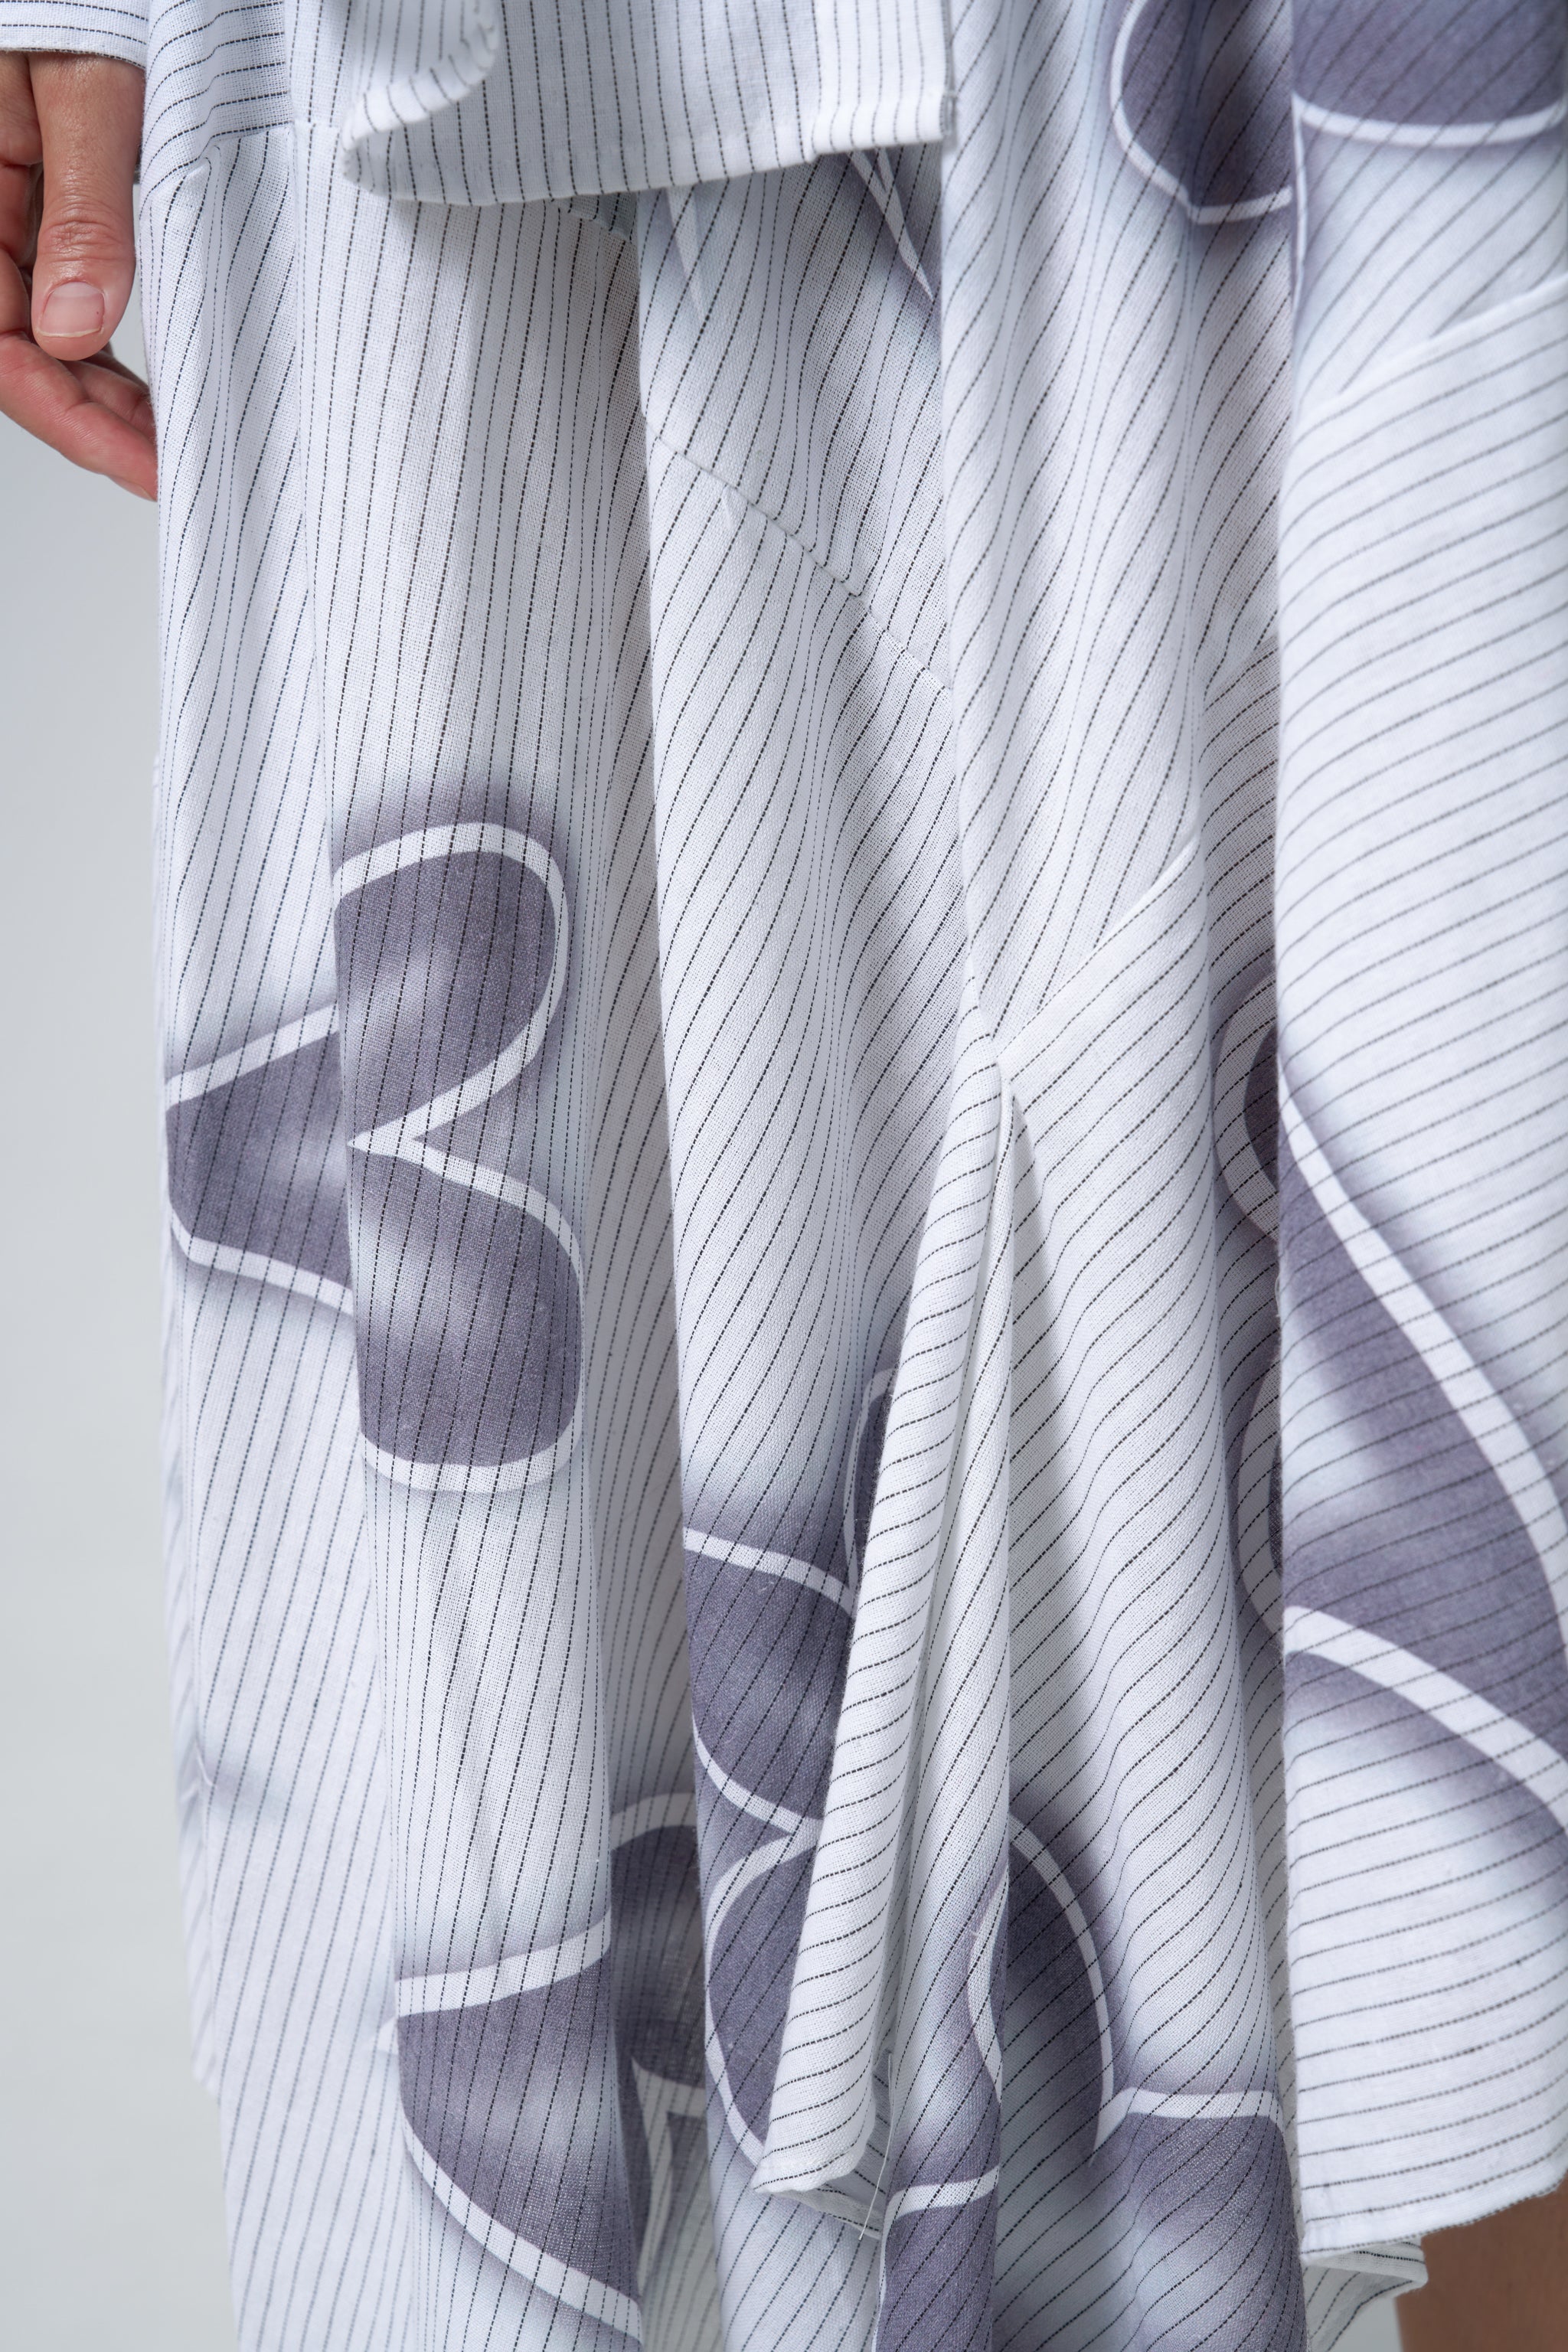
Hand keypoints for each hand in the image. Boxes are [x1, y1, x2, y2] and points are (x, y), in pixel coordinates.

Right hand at [0, 51, 153, 498]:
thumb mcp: (85, 87)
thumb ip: (83, 208)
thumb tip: (75, 327)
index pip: (3, 345)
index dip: (73, 419)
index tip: (146, 465)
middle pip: (23, 352)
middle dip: (97, 420)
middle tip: (176, 468)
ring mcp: (11, 205)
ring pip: (47, 332)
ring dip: (104, 392)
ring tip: (170, 437)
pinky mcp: (47, 197)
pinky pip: (65, 290)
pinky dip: (107, 344)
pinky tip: (147, 380)